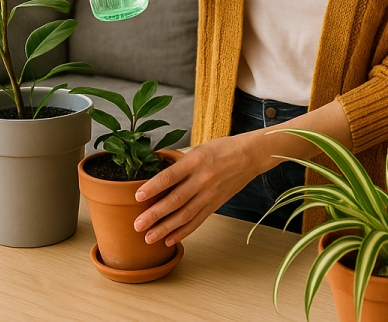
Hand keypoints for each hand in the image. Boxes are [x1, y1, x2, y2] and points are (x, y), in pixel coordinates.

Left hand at [132, 133, 262, 246]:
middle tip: (137, 225)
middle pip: (176, 200)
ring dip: (166, 228)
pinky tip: (170, 239)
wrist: (250, 156)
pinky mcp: (216, 204)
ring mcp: (210, 194)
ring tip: (149, 237)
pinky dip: (183, 232)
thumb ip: (178, 160)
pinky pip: (198, 221)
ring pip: (185, 215)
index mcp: (195, 160)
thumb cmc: (222, 149)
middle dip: (155, 215)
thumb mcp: (198, 148)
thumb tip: (154, 164)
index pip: (170, 176)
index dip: (153, 187)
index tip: (137, 197)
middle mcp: (203, 179)